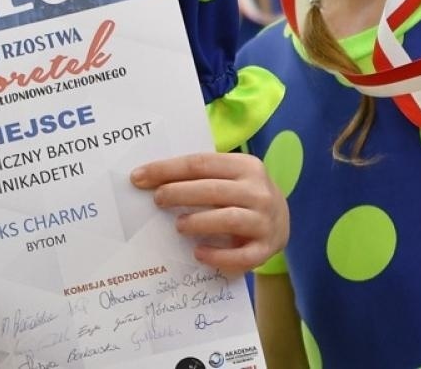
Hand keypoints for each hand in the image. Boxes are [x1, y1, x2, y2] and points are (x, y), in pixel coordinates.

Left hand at [132, 152, 287, 275]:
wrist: (281, 222)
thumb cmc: (242, 196)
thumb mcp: (231, 178)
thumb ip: (201, 176)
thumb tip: (151, 178)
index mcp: (247, 166)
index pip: (201, 163)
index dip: (167, 169)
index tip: (139, 177)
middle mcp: (259, 191)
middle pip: (213, 189)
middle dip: (179, 193)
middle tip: (157, 200)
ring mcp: (264, 220)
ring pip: (228, 219)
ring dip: (198, 222)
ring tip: (179, 225)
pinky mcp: (265, 248)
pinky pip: (240, 256)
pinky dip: (217, 256)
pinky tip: (198, 253)